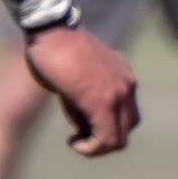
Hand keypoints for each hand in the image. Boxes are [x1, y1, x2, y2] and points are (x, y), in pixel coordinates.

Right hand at [23, 24, 139, 155]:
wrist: (50, 30)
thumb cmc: (56, 50)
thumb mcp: (80, 77)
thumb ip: (88, 98)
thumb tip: (85, 126)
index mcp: (124, 77)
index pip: (127, 115)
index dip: (105, 128)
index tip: (82, 127)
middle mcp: (127, 85)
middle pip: (126, 129)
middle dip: (102, 140)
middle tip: (78, 136)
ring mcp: (118, 93)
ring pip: (118, 139)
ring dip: (96, 146)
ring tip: (75, 139)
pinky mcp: (102, 101)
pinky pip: (106, 139)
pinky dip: (90, 148)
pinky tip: (73, 142)